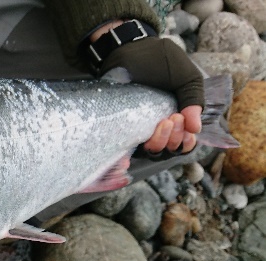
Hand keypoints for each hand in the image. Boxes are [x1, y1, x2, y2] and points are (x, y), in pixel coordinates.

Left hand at [92, 21, 203, 155]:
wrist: (129, 50)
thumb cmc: (160, 62)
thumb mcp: (185, 78)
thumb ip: (193, 100)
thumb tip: (196, 129)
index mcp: (178, 118)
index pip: (184, 144)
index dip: (187, 142)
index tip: (186, 125)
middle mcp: (159, 128)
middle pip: (169, 151)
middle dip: (175, 139)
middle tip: (174, 117)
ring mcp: (139, 129)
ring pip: (152, 152)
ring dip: (161, 142)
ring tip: (164, 121)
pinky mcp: (121, 127)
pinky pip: (127, 149)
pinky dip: (132, 154)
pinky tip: (137, 146)